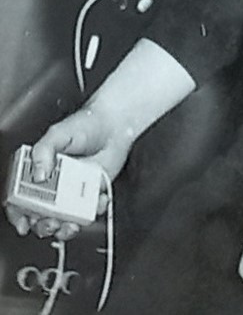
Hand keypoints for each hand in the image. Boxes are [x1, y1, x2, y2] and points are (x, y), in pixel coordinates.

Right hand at [5, 105, 131, 242]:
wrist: (115, 125)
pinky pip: (88, 213)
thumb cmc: (86, 124)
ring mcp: (71, 192)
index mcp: (40, 169)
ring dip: (65, 227)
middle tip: (52, 222)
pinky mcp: (90, 196)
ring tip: (72, 223)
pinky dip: (92, 213)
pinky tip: (97, 201)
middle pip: (40, 214)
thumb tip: (38, 174)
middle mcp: (53, 184)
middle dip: (43, 224)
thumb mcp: (59, 133)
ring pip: (62, 220)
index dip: (18, 212)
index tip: (24, 222)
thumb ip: (44, 150)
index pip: (21, 195)